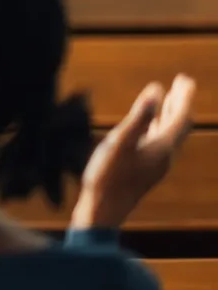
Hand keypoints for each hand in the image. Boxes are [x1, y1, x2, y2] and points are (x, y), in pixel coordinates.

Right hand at [72, 75, 196, 229]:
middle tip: (182, 83)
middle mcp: (165, 155)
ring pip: (170, 134)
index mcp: (163, 147)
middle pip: (179, 124)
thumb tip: (157, 89)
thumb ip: (139, 116)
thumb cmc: (108, 176)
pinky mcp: (145, 169)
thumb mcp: (120, 142)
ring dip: (170, 114)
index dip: (184, 97)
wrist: (104, 211)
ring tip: (168, 99)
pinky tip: (148, 125)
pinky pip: (159, 142)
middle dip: (181, 103)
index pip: (180, 117)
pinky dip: (158, 126)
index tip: (185, 79)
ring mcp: (156, 164)